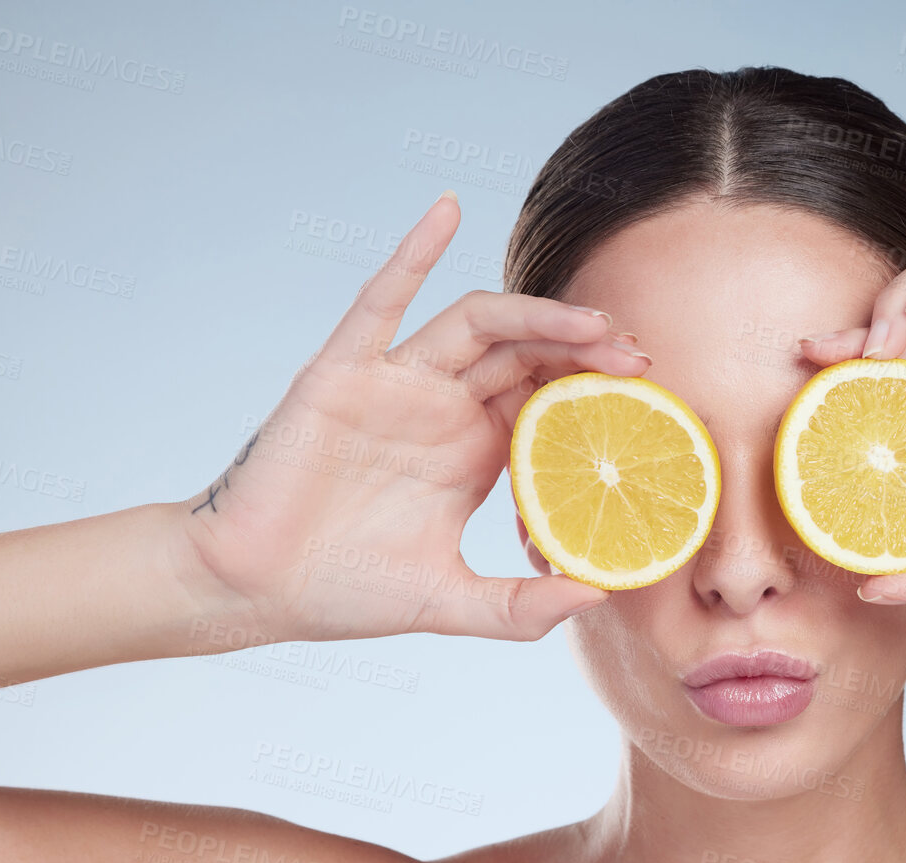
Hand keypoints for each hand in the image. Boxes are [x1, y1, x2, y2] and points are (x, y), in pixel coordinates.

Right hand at [178, 193, 651, 643]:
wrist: (254, 590)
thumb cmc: (346, 590)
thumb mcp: (451, 605)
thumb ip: (520, 609)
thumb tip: (596, 597)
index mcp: (473, 450)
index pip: (548, 398)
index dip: (597, 389)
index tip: (652, 396)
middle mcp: (441, 407)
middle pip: (527, 352)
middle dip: (585, 348)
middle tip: (639, 358)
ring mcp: (394, 384)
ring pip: (476, 325)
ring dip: (535, 313)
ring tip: (592, 322)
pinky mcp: (342, 372)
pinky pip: (380, 301)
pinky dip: (413, 253)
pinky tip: (446, 211)